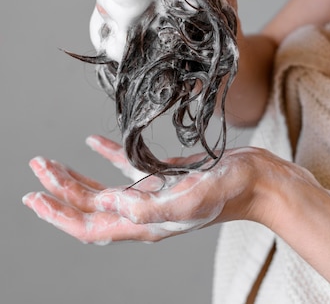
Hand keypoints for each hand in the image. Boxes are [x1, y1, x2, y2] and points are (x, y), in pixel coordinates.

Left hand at [22, 136, 259, 244]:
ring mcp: (153, 193)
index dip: (59, 214)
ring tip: (53, 163)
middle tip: (37, 169)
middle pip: (90, 204)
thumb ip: (150, 206)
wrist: (257, 179)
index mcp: (145, 223)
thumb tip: (111, 203)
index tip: (35, 198)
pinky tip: (92, 142)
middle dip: (60, 188)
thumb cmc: (230, 191)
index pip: (90, 224)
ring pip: (103, 187)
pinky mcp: (164, 176)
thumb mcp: (190, 200)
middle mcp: (144, 211)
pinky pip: (127, 166)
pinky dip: (106, 155)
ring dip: (76, 176)